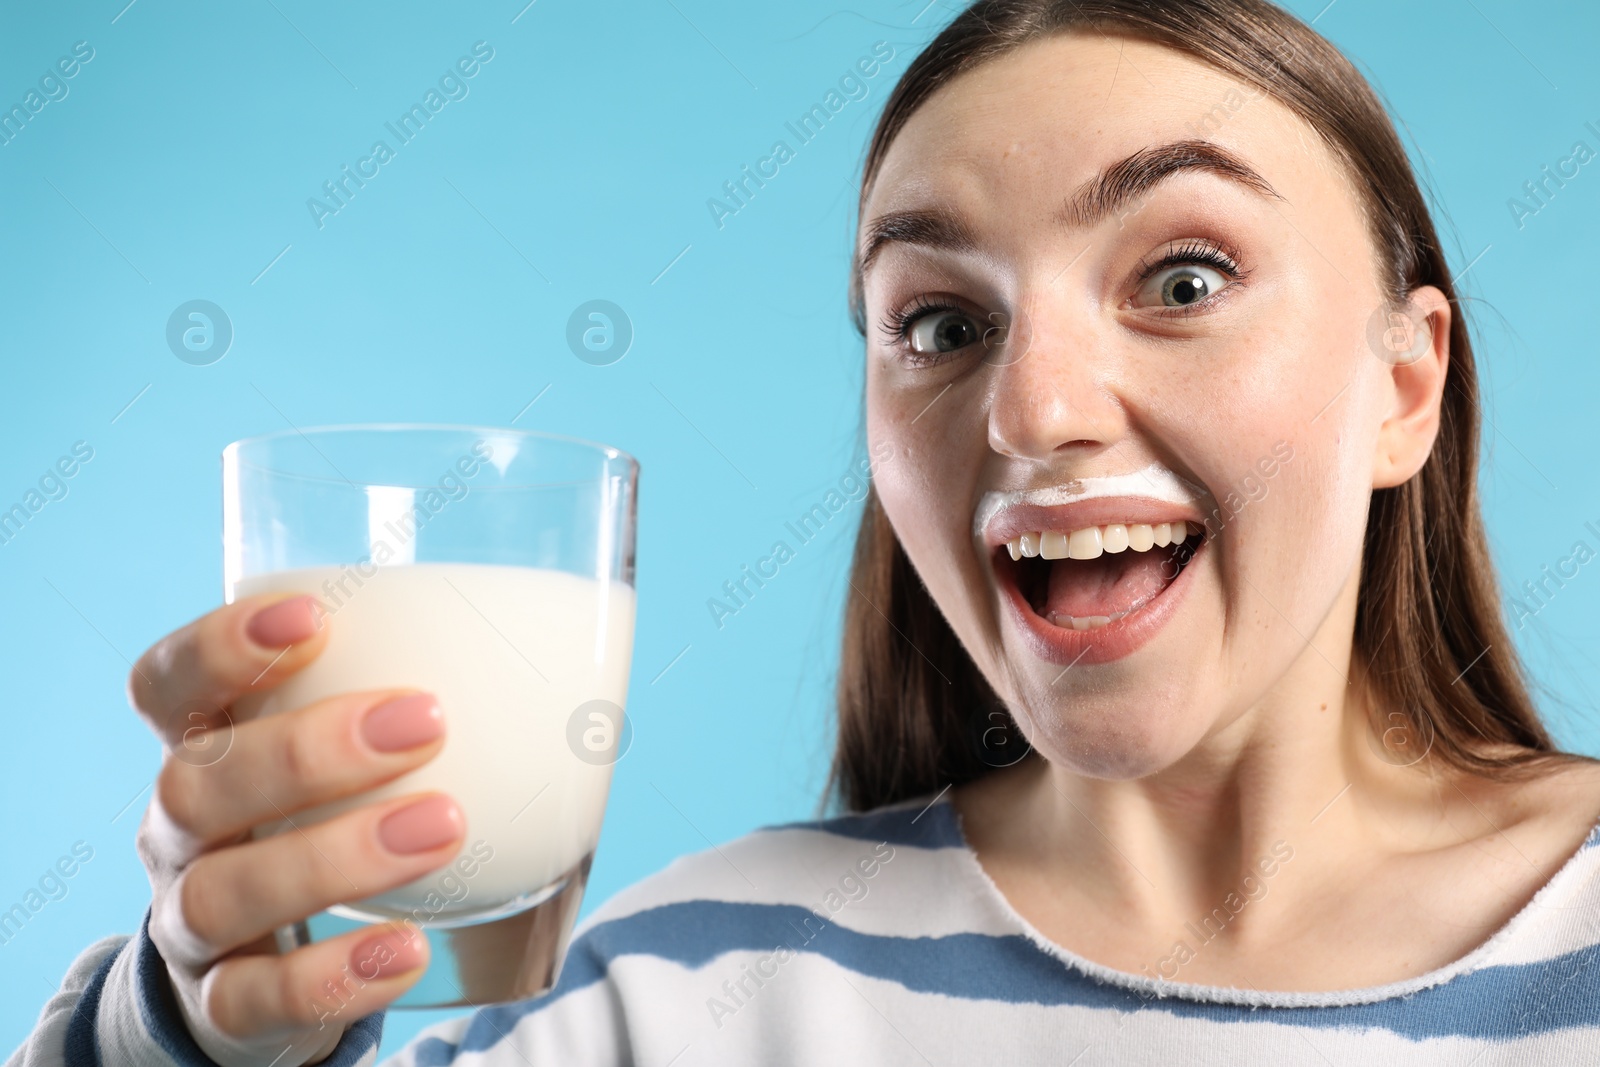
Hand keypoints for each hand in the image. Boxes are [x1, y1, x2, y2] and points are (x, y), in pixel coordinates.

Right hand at [130, 595, 463, 1065]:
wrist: (263, 977)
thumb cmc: (325, 826)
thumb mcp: (350, 762)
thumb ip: (419, 705)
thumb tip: (588, 650)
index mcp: (205, 748)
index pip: (168, 685)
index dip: (220, 646)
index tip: (314, 619)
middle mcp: (180, 832)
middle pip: (199, 781)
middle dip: (308, 748)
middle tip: (426, 722)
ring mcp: (193, 924)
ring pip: (225, 891)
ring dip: (334, 856)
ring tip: (443, 827)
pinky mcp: (227, 1008)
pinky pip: (258, 999)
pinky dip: (330, 977)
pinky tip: (405, 950)